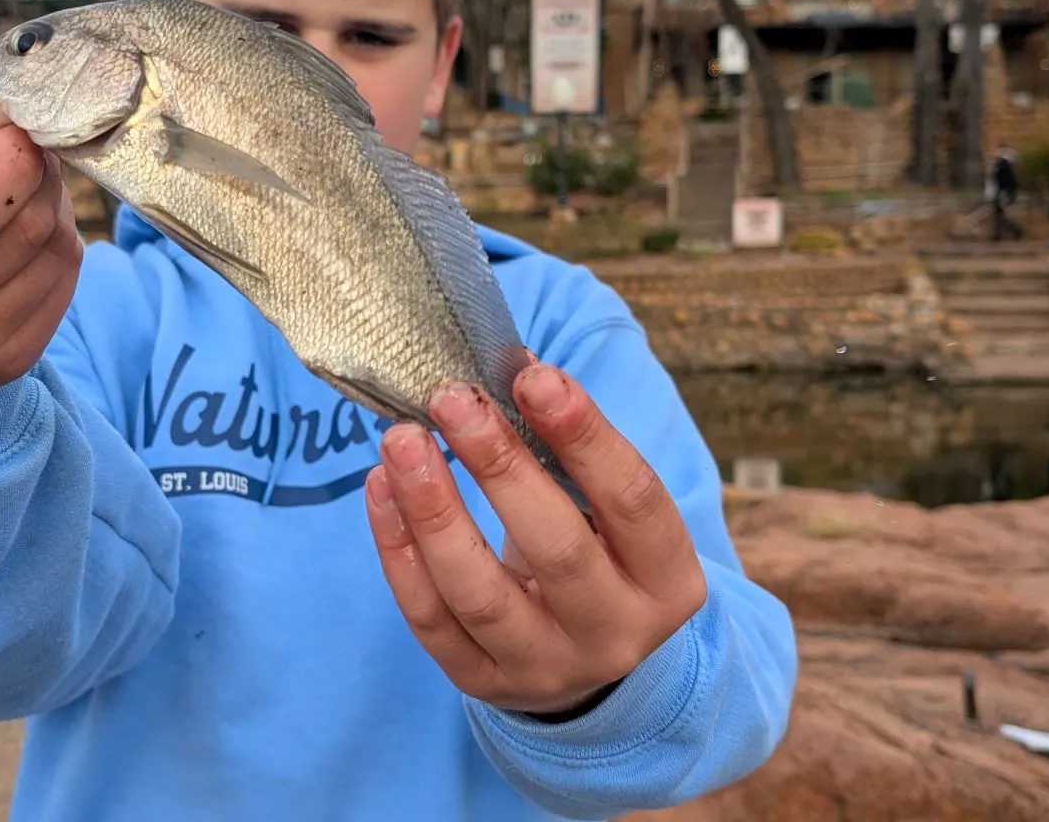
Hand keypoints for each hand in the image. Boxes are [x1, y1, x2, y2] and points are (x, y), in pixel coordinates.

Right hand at [0, 118, 82, 404]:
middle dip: (35, 174)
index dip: (4, 166)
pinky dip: (58, 245)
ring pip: (53, 253)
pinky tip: (25, 234)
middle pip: (18, 232)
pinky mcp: (4, 368)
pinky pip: (64, 284)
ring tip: (21, 190)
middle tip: (21, 153)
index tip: (8, 134)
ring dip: (52, 205)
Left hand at [364, 362, 706, 715]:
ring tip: (402, 441)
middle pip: (556, 548)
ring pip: (480, 593)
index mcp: (666, 578)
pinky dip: (398, 552)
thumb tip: (511, 365)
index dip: (583, 434)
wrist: (587, 654)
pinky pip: (430, 621)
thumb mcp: (607, 504)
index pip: (632, 498)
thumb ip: (566, 441)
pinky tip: (381, 488)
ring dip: (433, 509)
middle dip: (499, 465)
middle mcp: (615, 632)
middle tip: (451, 399)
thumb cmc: (598, 547)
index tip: (532, 378)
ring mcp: (547, 667)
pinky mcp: (484, 684)